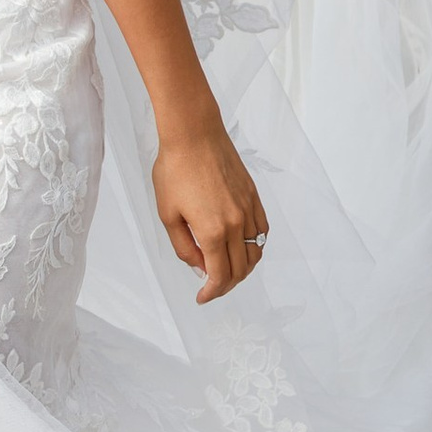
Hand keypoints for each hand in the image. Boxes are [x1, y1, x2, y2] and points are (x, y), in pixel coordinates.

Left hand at [152, 117, 265, 302]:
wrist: (194, 134)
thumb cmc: (175, 170)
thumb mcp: (168, 214)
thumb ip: (184, 247)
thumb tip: (199, 267)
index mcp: (212, 232)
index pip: (220, 276)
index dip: (212, 293)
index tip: (202, 297)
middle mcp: (236, 224)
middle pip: (241, 269)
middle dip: (226, 285)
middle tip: (211, 287)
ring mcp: (248, 209)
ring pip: (256, 252)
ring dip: (243, 269)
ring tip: (226, 271)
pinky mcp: (253, 196)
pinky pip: (263, 231)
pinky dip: (256, 246)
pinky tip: (242, 247)